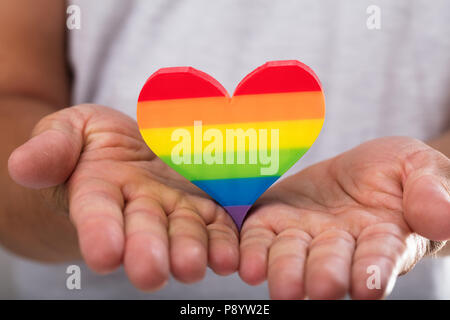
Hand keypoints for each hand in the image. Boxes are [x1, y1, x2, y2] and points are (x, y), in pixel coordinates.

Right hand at [8, 104, 238, 289]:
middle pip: (144, 232)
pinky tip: (230, 256)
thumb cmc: (94, 143)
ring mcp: (175, 209)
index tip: (103, 254)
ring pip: (184, 233)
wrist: (133, 149)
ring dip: (189, 251)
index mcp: (99, 192)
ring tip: (193, 266)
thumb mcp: (68, 130)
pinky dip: (223, 242)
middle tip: (152, 272)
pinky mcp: (205, 206)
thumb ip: (52, 146)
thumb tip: (23, 165)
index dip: (100, 232)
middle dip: (147, 252)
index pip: (97, 214)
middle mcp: (139, 209)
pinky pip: (216, 225)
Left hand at [239, 137, 449, 298]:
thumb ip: (430, 190)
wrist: (358, 170)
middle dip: (326, 275)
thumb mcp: (420, 168)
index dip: (375, 270)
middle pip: (330, 263)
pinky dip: (255, 250)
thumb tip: (442, 218)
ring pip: (292, 256)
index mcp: (383, 238)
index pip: (381, 257)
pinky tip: (249, 264)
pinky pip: (261, 237)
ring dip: (287, 271)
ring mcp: (304, 235)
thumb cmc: (396, 173)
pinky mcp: (274, 220)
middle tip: (322, 288)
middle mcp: (340, 246)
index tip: (369, 285)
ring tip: (283, 288)